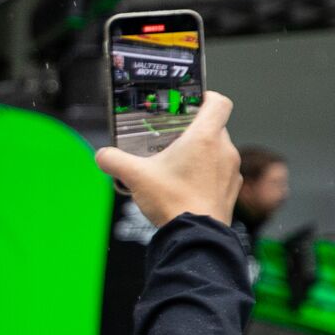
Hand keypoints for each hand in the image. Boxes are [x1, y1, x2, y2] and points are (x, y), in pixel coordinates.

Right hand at [97, 90, 240, 226]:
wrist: (196, 236)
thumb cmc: (173, 201)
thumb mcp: (134, 177)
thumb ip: (113, 160)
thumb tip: (102, 155)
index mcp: (205, 137)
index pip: (218, 103)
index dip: (206, 98)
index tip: (191, 103)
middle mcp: (224, 149)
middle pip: (213, 128)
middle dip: (192, 132)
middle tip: (170, 141)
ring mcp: (231, 170)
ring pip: (216, 151)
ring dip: (199, 155)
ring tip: (175, 168)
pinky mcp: (231, 189)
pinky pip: (219, 173)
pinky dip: (205, 175)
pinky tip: (185, 187)